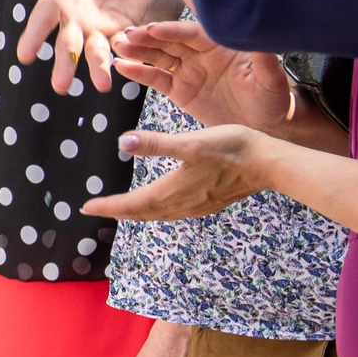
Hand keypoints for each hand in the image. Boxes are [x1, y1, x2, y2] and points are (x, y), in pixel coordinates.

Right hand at [11, 0, 159, 92]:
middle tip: (61, 88)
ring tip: (102, 86)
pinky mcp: (122, 27)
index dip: (33, 37)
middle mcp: (74, 18)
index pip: (42, 20)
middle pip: (66, 45)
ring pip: (95, 51)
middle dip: (65, 65)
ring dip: (97, 68)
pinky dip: (126, 51)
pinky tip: (130, 61)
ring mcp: (98, 26)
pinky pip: (124, 42)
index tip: (25, 56)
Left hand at [84, 124, 274, 222]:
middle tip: (97, 210)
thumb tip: (122, 142)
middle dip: (118, 212)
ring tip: (123, 209)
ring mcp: (198, 205)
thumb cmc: (232, 149)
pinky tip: (162, 204)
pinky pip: (175, 212)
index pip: (132, 204)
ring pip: (159, 214)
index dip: (108, 206)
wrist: (270, 163)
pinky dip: (159, 210)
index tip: (86, 207)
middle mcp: (182, 204)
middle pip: (142, 213)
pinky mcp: (210, 202)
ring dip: (138, 213)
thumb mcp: (190, 142)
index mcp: (172, 191)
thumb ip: (156, 143)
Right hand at [109, 19, 294, 130]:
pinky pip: (155, 78)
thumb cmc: (273, 98)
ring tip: (117, 46)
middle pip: (169, 42)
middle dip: (147, 38)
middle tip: (126, 35)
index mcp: (221, 46)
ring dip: (137, 51)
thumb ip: (263, 58)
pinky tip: (120, 66)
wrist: (266, 125)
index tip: (153, 29)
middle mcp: (202, 54)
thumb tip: (258, 35)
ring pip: (158, 57)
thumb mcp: (271, 79)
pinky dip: (138, 72)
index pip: (192, 34)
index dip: (172, 30)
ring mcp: (189, 70)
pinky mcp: (180, 89)